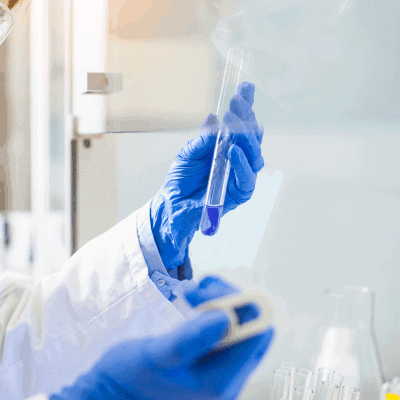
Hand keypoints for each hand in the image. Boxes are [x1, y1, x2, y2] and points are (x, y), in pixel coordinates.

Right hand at [50, 276, 274, 399]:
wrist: (114, 392)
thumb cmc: (128, 378)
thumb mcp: (156, 355)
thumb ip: (191, 338)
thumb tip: (228, 317)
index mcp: (220, 382)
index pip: (257, 334)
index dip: (239, 305)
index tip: (205, 292)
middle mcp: (229, 379)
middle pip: (253, 327)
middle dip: (229, 299)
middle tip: (197, 290)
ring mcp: (222, 371)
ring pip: (241, 325)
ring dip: (221, 300)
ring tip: (191, 292)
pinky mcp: (212, 362)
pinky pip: (227, 329)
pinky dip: (214, 308)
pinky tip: (194, 301)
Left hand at [151, 82, 264, 269]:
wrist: (172, 205)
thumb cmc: (180, 179)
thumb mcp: (189, 152)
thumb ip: (204, 138)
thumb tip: (215, 117)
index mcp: (227, 146)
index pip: (241, 125)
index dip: (246, 107)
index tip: (246, 88)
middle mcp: (238, 159)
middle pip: (253, 136)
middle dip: (246, 117)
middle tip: (235, 104)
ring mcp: (241, 175)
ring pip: (255, 154)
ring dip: (246, 136)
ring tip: (234, 123)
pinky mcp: (240, 192)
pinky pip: (247, 177)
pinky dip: (242, 162)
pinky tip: (232, 149)